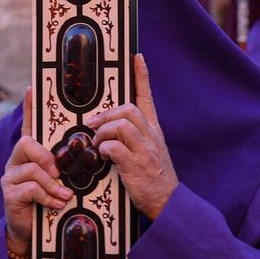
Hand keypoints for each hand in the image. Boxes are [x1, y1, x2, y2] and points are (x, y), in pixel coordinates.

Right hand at [2, 87, 71, 257]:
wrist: (33, 233)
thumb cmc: (51, 202)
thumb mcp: (60, 181)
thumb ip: (66, 165)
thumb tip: (86, 150)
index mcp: (31, 154)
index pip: (30, 125)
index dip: (30, 107)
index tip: (33, 88)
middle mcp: (17, 160)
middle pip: (27, 142)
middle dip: (46, 158)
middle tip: (59, 174)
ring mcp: (10, 176)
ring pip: (32, 168)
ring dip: (51, 184)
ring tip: (64, 196)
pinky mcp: (9, 194)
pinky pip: (30, 187)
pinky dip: (46, 196)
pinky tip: (55, 204)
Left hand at [86, 54, 178, 218]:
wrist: (167, 201)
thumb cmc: (153, 176)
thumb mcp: (149, 151)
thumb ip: (135, 136)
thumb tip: (109, 126)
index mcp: (154, 130)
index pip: (147, 97)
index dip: (141, 76)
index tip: (137, 57)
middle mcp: (150, 136)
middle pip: (129, 109)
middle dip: (107, 114)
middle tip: (93, 124)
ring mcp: (144, 150)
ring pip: (121, 124)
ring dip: (103, 132)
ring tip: (97, 143)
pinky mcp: (134, 164)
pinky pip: (114, 147)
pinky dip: (104, 148)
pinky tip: (102, 156)